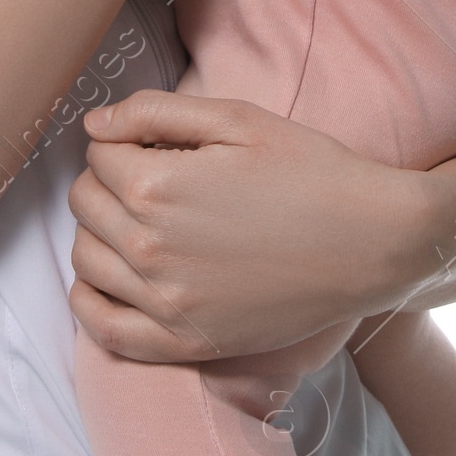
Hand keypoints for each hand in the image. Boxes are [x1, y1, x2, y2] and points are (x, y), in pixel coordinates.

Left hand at [68, 91, 425, 360]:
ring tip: (143, 220)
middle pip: (84, 203)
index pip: (96, 154)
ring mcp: (166, 303)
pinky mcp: (186, 343)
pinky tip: (112, 278)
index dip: (124, 142)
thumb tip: (93, 126)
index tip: (157, 145)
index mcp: (155, 186)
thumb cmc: (307, 169)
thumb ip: (152, 113)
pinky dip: (92, 301)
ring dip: (101, 233)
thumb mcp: (234, 118)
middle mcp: (149, 248)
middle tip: (152, 176)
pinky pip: (105, 330)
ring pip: (86, 260)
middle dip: (109, 181)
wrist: (370, 241)